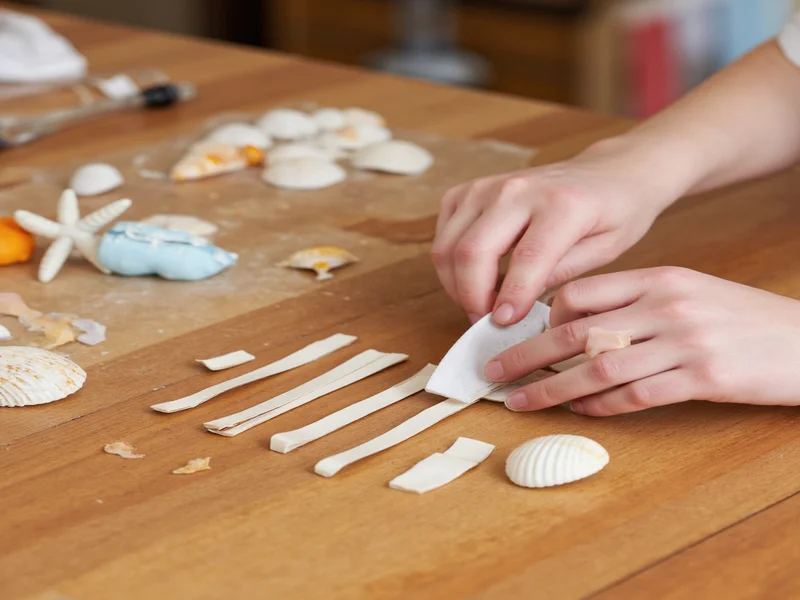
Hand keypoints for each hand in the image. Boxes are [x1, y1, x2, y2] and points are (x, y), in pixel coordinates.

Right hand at [430, 138, 678, 325]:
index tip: (503, 324)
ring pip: (448, 246)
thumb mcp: (605, 250)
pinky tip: (472, 278)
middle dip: (471, 297)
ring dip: (456, 285)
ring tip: (479, 304)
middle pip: (472, 251)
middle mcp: (518, 189)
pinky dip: (449, 264)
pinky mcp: (468, 190)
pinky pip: (443, 234)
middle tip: (486, 322)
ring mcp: (487, 186)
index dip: (510, 298)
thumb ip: (560, 275)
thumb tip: (515, 306)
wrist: (610, 171)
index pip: (525, 258)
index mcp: (562, 204)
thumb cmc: (614, 212)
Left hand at [484, 267, 799, 415]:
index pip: (581, 293)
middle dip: (526, 354)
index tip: (521, 337)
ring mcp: (685, 340)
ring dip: (551, 388)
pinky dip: (600, 406)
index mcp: (658, 278)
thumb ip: (636, 302)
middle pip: (576, 331)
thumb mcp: (688, 292)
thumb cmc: (741, 319)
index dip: (542, 318)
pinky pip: (635, 395)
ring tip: (521, 402)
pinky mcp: (703, 377)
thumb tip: (576, 325)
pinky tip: (580, 412)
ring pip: (597, 368)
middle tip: (494, 373)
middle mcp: (665, 305)